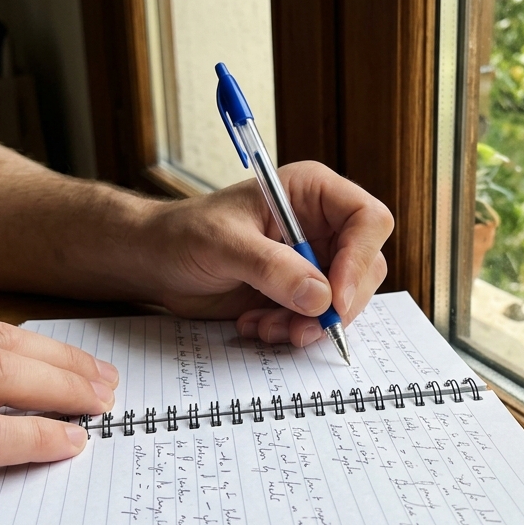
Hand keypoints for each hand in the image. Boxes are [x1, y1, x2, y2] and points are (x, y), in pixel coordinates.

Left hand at [147, 161, 393, 345]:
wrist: (156, 262)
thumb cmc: (183, 234)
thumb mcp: (223, 245)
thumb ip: (272, 268)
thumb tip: (321, 297)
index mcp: (311, 193)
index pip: (367, 220)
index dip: (359, 260)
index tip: (335, 299)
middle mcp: (321, 225)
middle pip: (366, 267)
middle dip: (336, 305)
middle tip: (301, 329)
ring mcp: (313, 261)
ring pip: (346, 300)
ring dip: (310, 324)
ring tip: (265, 327)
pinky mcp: (300, 292)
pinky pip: (319, 318)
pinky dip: (294, 331)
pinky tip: (257, 326)